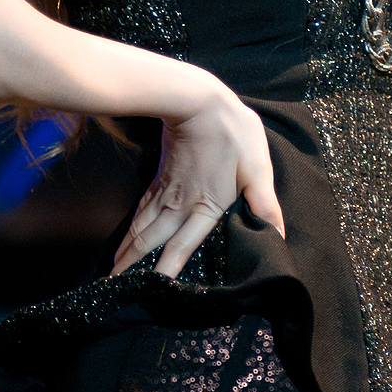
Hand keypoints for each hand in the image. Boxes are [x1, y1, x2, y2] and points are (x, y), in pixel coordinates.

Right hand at [111, 84, 282, 279]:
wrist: (197, 99)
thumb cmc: (232, 132)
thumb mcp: (257, 167)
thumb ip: (265, 204)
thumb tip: (278, 234)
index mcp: (206, 206)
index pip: (184, 247)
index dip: (168, 270)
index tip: (153, 292)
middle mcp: (180, 203)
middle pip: (152, 241)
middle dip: (133, 266)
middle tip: (116, 289)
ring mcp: (166, 190)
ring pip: (142, 227)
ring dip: (127, 250)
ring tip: (113, 272)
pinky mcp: (159, 176)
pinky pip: (141, 208)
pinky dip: (131, 226)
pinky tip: (126, 235)